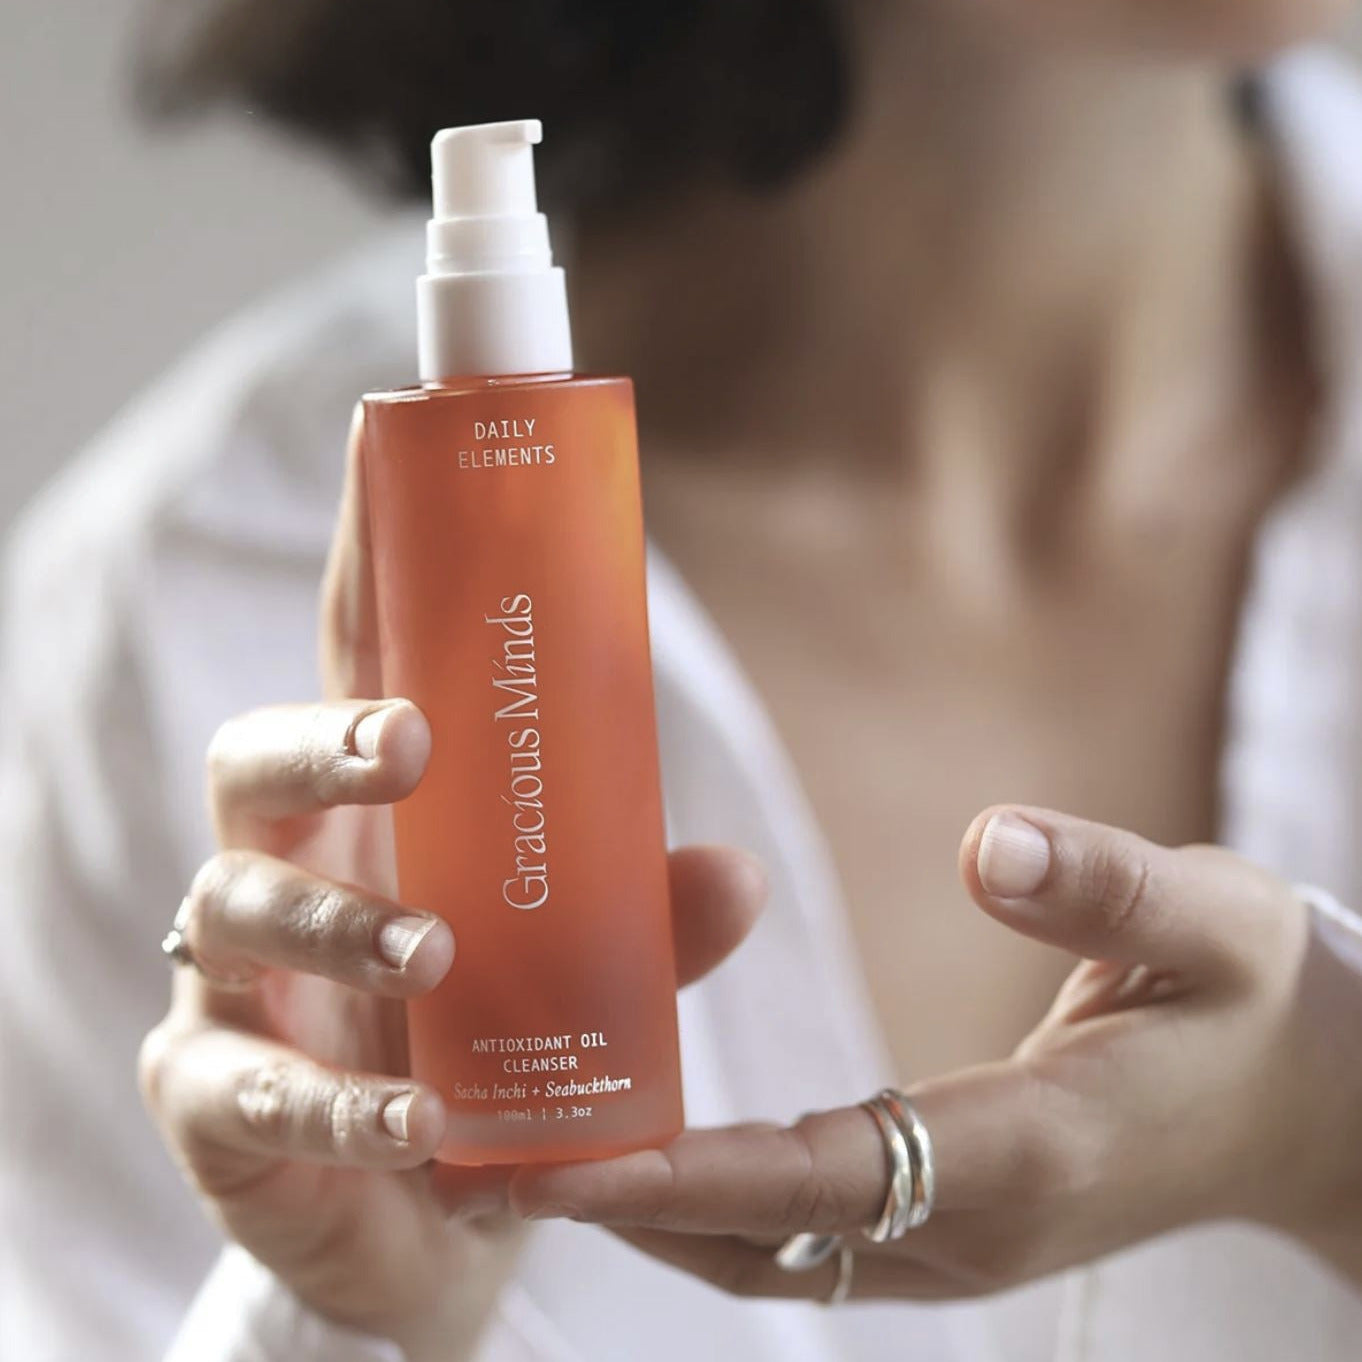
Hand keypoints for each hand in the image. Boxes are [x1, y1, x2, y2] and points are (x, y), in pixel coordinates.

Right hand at [138, 414, 766, 1355]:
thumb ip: (647, 915)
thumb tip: (739, 873)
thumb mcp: (575, 960)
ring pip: (234, 908)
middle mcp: (284, 869)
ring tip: (436, 954)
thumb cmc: (488, 1037)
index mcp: (371, 811)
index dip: (362, 556)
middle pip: (255, 759)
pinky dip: (333, 1100)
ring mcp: (232, 982)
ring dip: (337, 922)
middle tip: (406, 742)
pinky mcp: (215, 1099)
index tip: (384, 440)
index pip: (354, 660)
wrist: (430, 1206)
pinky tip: (417, 1121)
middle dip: (322, 737)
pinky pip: (246, 1087)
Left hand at [509, 807, 1361, 1301]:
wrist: (1316, 1105)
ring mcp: (955, 1241)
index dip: (684, 1172)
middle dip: (615, 1205)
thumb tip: (991, 844)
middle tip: (471, 1161)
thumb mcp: (1215, 921)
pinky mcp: (948, 1222)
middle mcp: (971, 1221)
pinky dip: (701, 1204)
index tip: (556, 1160)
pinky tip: (635, 1155)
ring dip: (640, 1213)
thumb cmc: (1265, 1002)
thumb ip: (1107, 889)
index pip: (821, 1175)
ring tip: (515, 1163)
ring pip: (765, 1252)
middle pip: (760, 1234)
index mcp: (1026, 1153)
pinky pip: (796, 1235)